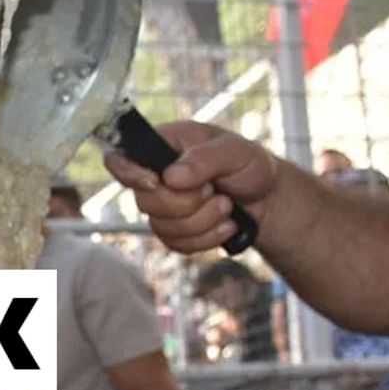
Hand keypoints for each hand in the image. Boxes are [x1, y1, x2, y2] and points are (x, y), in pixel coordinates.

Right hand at [104, 122, 279, 254]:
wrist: (268, 200)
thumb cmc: (250, 166)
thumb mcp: (236, 151)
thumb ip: (205, 159)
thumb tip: (171, 176)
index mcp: (163, 145)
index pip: (120, 157)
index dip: (129, 173)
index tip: (157, 181)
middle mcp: (156, 175)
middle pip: (144, 201)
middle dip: (186, 203)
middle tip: (215, 191)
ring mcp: (162, 206)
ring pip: (161, 227)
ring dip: (202, 221)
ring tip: (226, 206)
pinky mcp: (173, 232)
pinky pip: (176, 244)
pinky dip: (206, 238)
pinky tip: (226, 225)